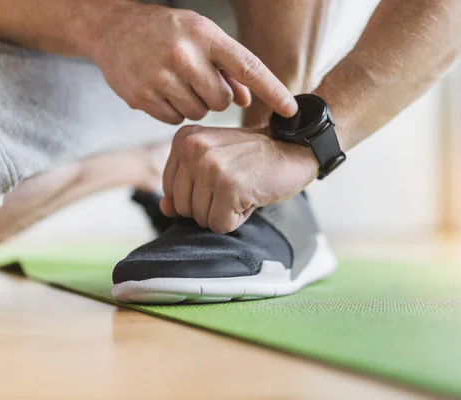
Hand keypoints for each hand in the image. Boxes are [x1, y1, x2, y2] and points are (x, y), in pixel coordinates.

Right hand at [88, 3, 297, 123]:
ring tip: (177, 82)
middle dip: (216, 97)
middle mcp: (183, 54)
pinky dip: (172, 110)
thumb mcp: (201, 37)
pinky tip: (162, 90)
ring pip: (199, 113)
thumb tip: (248, 100)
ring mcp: (160, 76)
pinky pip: (174, 120)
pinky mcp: (141, 96)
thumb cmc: (165, 33)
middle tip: (199, 80)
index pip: (248, 67)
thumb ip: (228, 68)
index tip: (291, 110)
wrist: (112, 28)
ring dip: (194, 104)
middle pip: (222, 101)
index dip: (273, 91)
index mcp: (204, 36)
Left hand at [160, 125, 318, 232]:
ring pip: (201, 219)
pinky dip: (239, 219)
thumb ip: (186, 186)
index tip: (222, 178)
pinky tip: (251, 196)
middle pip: (183, 208)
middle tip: (236, 185)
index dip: (199, 196)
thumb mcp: (214, 166)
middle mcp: (193, 149)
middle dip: (210, 207)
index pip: (170, 191)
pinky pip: (221, 225)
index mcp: (184, 139)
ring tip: (244, 189)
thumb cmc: (254, 159)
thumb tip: (165, 208)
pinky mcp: (229, 185)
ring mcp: (211, 166)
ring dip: (226, 213)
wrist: (295, 148)